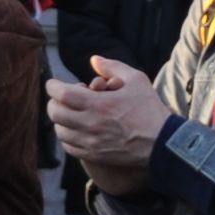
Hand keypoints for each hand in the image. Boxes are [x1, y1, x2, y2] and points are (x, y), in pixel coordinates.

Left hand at [48, 56, 170, 186]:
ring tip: (69, 113)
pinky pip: (68, 146)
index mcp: (98, 104)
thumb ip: (112, 67)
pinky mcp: (93, 155)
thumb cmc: (149, 110)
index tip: (54, 83)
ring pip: (60, 130)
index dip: (53, 86)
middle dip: (54, 102)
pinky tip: (75, 130)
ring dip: (60, 119)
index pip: (61, 94)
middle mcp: (90, 124)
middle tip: (60, 97)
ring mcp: (90, 142)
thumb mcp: (136, 80)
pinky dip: (66, 137)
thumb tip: (94, 59)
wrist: (161, 142)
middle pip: (55, 113)